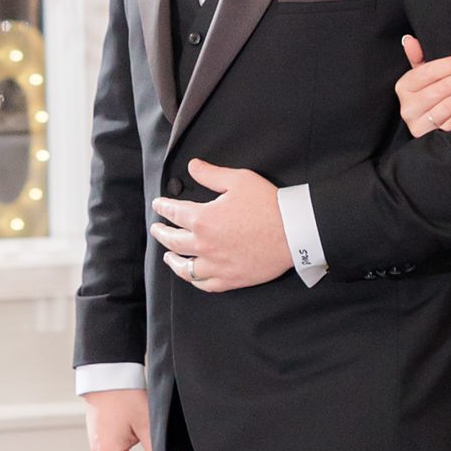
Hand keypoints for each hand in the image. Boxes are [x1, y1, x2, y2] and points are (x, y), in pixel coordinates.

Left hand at [153, 159, 293, 292]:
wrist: (294, 232)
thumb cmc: (268, 204)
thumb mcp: (238, 180)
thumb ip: (211, 174)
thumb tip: (192, 166)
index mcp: (203, 219)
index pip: (174, 213)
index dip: (163, 208)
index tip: (158, 205)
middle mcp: (204, 245)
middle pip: (173, 241)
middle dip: (162, 233)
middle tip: (156, 229)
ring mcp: (216, 265)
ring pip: (185, 268)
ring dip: (173, 261)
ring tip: (168, 256)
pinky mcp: (230, 278)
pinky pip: (205, 284)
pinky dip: (195, 280)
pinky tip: (192, 276)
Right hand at [397, 34, 450, 137]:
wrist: (429, 127)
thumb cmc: (427, 94)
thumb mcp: (420, 75)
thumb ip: (417, 56)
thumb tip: (408, 39)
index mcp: (403, 87)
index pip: (429, 72)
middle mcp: (408, 107)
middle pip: (441, 88)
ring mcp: (420, 124)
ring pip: (449, 104)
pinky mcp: (433, 137)